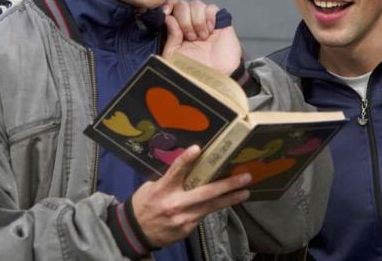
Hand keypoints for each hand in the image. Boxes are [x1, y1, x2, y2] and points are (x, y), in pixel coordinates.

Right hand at [131, 145, 251, 246]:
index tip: (197, 149)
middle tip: (244, 177)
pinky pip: (204, 215)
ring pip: (211, 207)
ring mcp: (183, 218)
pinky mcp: (187, 229)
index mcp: (162, 190)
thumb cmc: (144, 204)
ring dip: (230, 199)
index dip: (186, 160)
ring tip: (245, 192)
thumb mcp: (151, 187)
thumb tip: (188, 164)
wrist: (136, 232)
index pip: (175, 172)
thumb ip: (169, 178)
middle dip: (227, 185)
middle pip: (204, 193)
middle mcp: (174, 204)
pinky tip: (227, 202)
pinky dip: (214, 207)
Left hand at [162, 0, 242, 74]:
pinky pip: (211, 8)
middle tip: (190, 37)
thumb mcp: (173, 55)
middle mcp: (189, 23)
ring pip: (196, 4)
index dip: (167, 6)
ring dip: (196, 21)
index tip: (165, 13)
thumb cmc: (193, 70)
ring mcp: (204, 21)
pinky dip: (209, 17)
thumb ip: (170, 36)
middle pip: (182, 4)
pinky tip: (210, 31)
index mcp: (176, 29)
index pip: (170, 7)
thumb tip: (169, 18)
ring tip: (200, 37)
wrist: (214, 77)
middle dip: (183, 19)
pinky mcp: (219, 22)